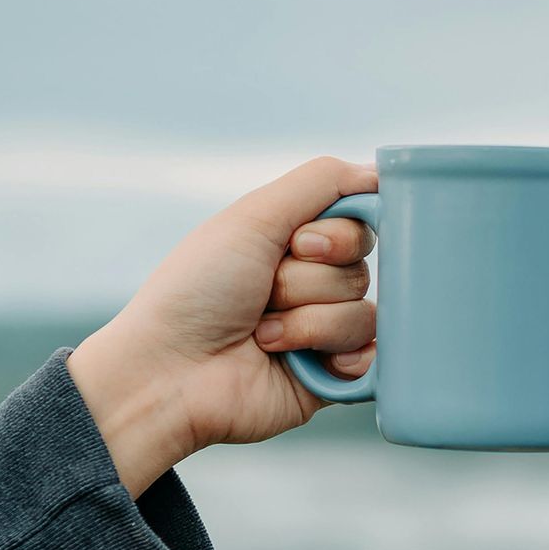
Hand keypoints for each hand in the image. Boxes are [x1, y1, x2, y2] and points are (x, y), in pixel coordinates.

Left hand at [66, 157, 379, 496]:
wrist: (169, 373)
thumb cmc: (195, 292)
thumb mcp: (253, 217)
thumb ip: (321, 182)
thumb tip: (379, 173)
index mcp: (291, 244)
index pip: (357, 223)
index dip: (339, 234)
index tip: (300, 244)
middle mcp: (310, 284)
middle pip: (361, 268)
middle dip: (309, 281)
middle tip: (264, 293)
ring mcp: (322, 332)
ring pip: (364, 312)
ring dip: (307, 322)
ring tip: (263, 336)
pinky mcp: (330, 376)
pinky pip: (370, 356)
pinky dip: (336, 356)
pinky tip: (299, 364)